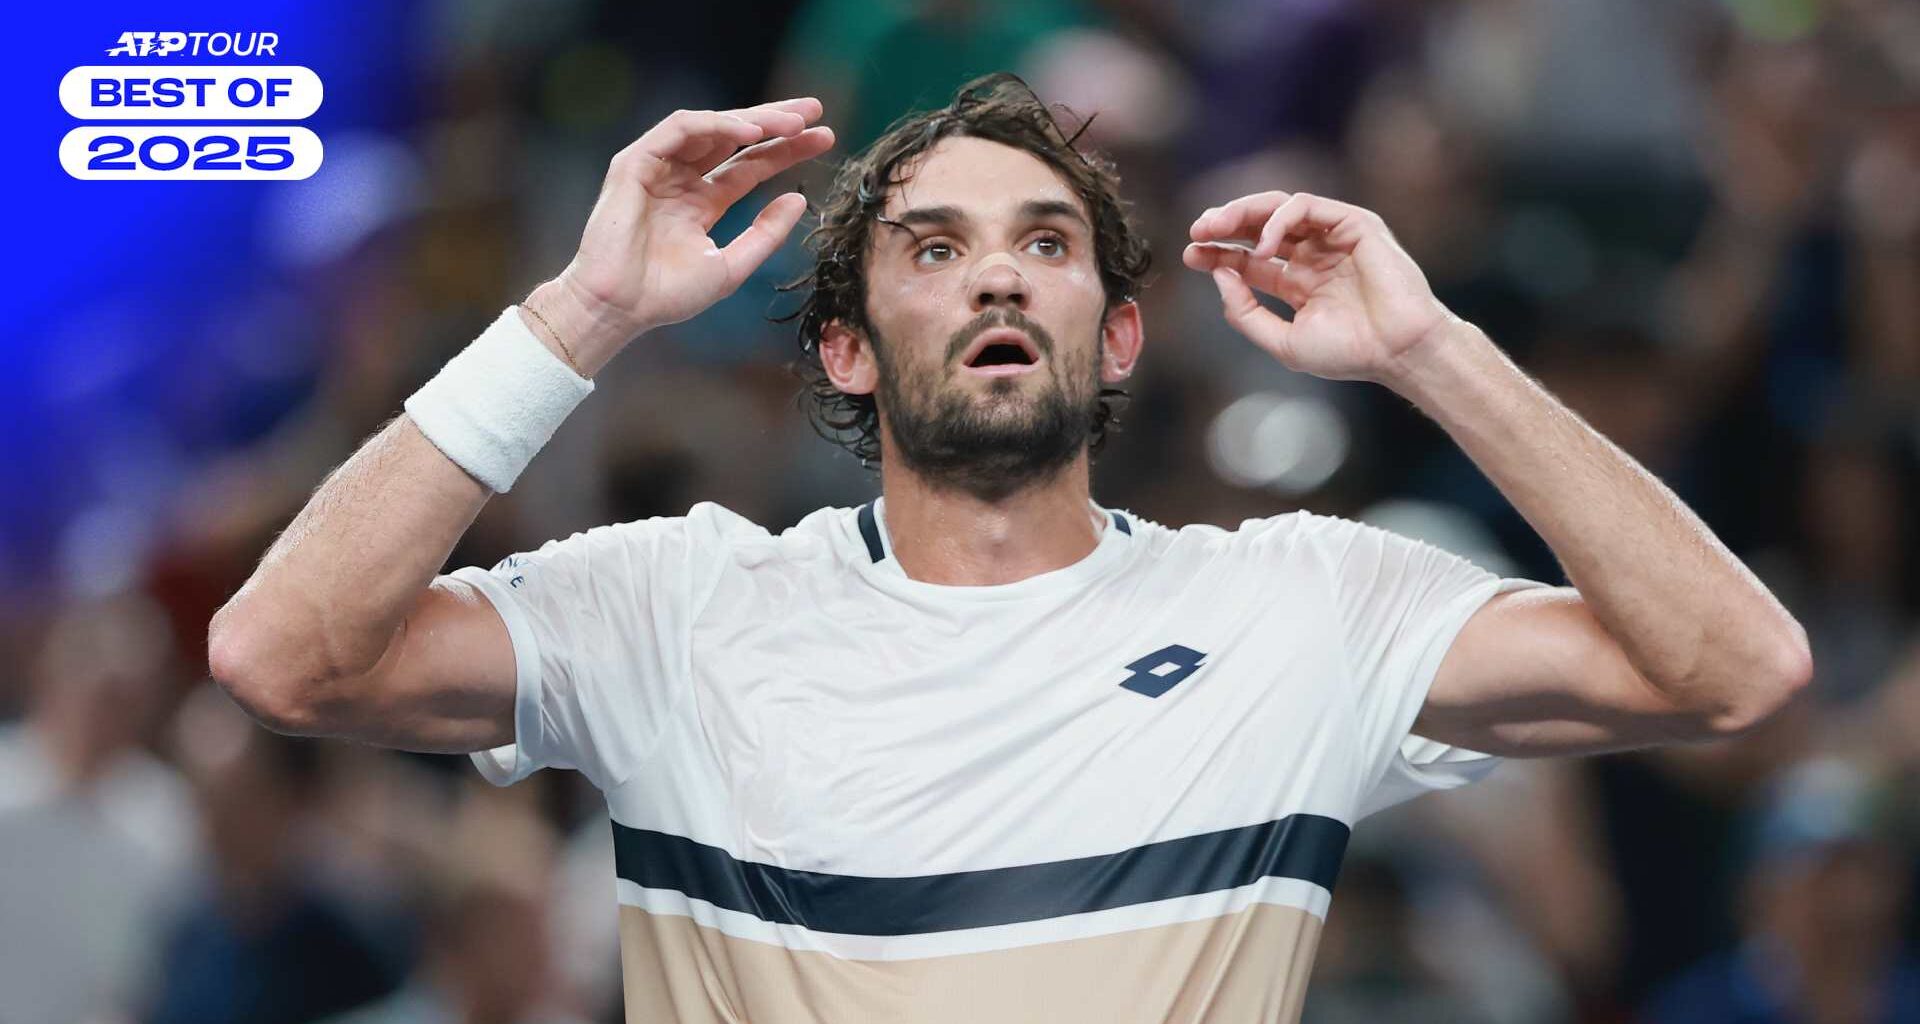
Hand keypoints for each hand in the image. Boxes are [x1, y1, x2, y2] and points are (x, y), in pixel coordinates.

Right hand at [529, 99, 834, 372]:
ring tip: (791, 122)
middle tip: (814, 111)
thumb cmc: (666, 295)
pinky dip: (715, 125)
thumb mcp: (731, 265)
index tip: (824, 138)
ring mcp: (658, 168)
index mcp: (701, 203)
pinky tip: (750, 131)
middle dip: (775, 121)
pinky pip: (679, 129)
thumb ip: (765, 234)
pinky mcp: (635, 162)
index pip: (750, 166)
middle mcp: (681, 180)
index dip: (786, 150)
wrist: (620, 308)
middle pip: (735, 138)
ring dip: (752, 119)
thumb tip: (799, 198)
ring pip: (710, 127)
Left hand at [1183, 192, 1454, 382]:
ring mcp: (1333, 238)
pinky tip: (1261, 246)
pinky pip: (1306, 207)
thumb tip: (1219, 276)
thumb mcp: (1282, 341)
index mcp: (1300, 283)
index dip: (1219, 254)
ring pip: (1279, 209)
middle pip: (1260, 228)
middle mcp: (1315, 256)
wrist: (1398, 351)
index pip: (1250, 260)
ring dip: (1243, 213)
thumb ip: (1246, 313)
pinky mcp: (1353, 224)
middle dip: (1225, 225)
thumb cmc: (1350, 353)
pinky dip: (1277, 221)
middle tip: (1197, 232)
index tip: (1190, 255)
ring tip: (1215, 228)